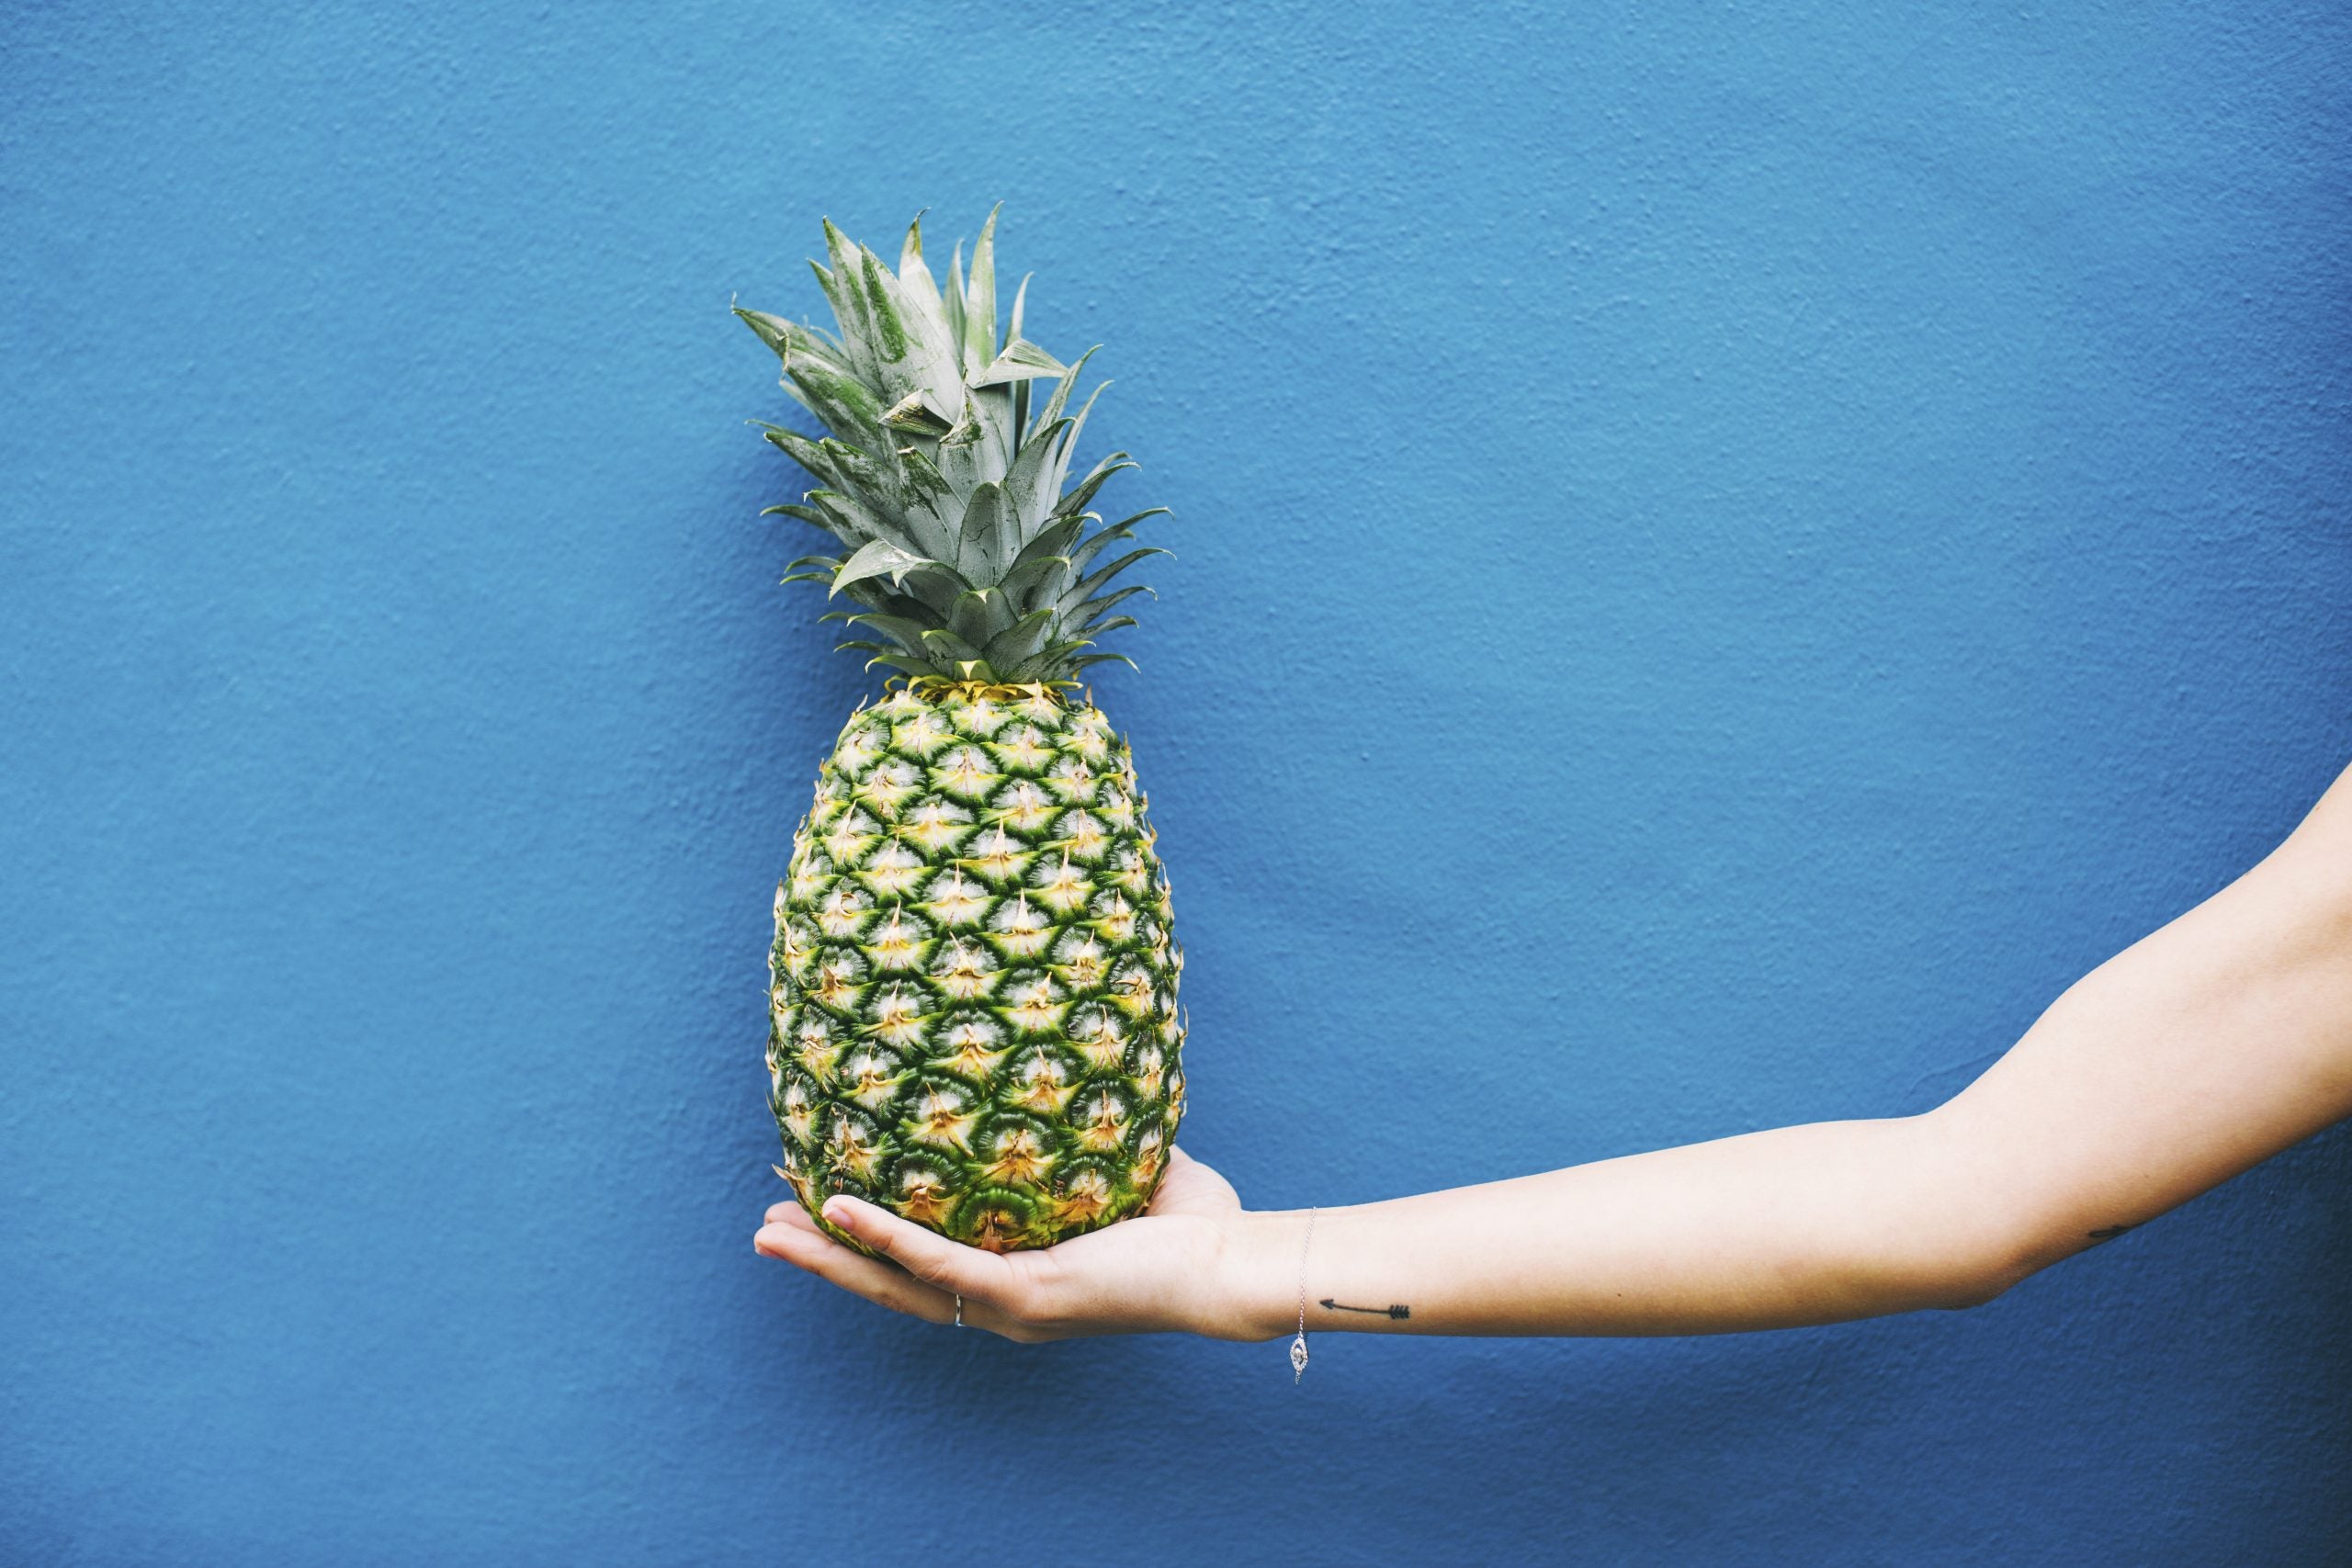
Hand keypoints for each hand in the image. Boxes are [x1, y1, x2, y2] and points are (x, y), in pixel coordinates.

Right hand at [753, 1147, 1273, 1341]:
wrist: (1234, 1261)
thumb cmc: (1197, 1225)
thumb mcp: (1125, 1172)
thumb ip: (1087, 1139)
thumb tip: (1069, 1073)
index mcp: (1022, 1285)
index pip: (929, 1269)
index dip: (870, 1245)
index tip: (820, 1206)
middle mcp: (1007, 1307)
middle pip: (894, 1287)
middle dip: (827, 1258)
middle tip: (766, 1226)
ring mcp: (1012, 1309)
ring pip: (898, 1285)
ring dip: (830, 1256)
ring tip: (769, 1228)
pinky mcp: (1027, 1297)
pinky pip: (939, 1264)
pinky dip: (885, 1237)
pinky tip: (838, 1209)